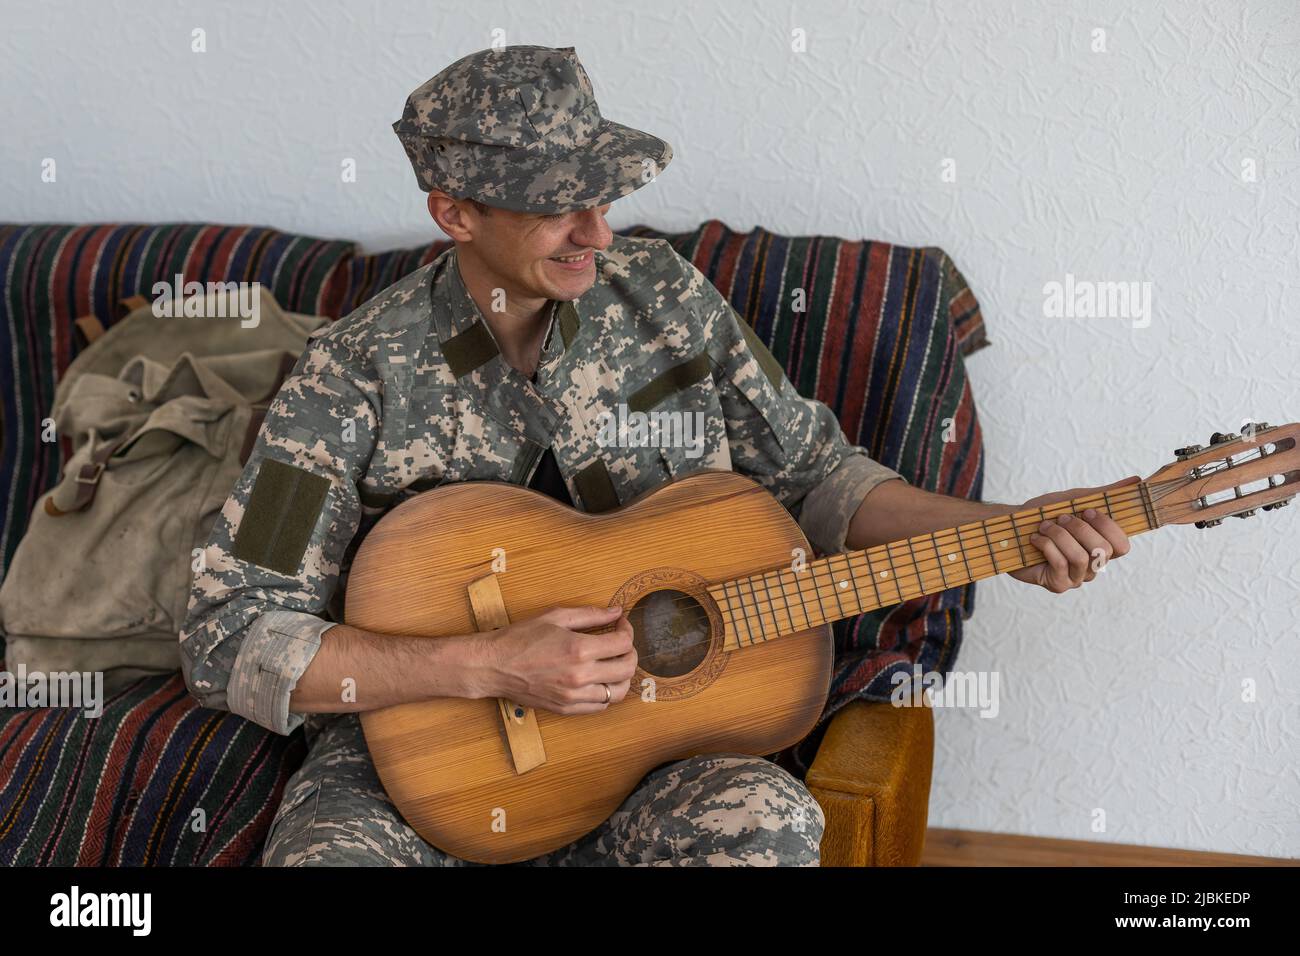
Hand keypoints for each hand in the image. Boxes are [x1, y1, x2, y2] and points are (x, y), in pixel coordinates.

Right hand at [475, 605, 637, 714]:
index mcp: (578, 649)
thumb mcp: (555, 617)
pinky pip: (600, 706)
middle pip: (626, 668)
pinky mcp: (567, 708)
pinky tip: (600, 680)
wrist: (493, 665)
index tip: (620, 624)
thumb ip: (589, 615)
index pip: (622, 643)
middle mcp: (580, 676)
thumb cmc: (519, 639)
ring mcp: (574, 696)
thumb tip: (616, 611)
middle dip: (630, 652)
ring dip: (622, 676)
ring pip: (617, 692)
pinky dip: (607, 693)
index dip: (627, 630)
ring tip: (614, 663)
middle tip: (622, 643)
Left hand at [1008, 477, 1135, 592]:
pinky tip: (1035, 539)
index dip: (1108, 528)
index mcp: (1100, 546)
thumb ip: (1103, 494)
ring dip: (1060, 536)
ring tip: (1044, 526)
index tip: (1087, 510)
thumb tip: (1135, 481)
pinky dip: (1046, 546)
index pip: (1122, 546)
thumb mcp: (1073, 500)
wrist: (1010, 529)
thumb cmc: (1044, 515)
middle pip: (1103, 551)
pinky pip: (1060, 565)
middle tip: (1061, 517)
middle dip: (1079, 529)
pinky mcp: (1058, 585)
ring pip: (1080, 558)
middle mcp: (1092, 565)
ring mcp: (1076, 578)